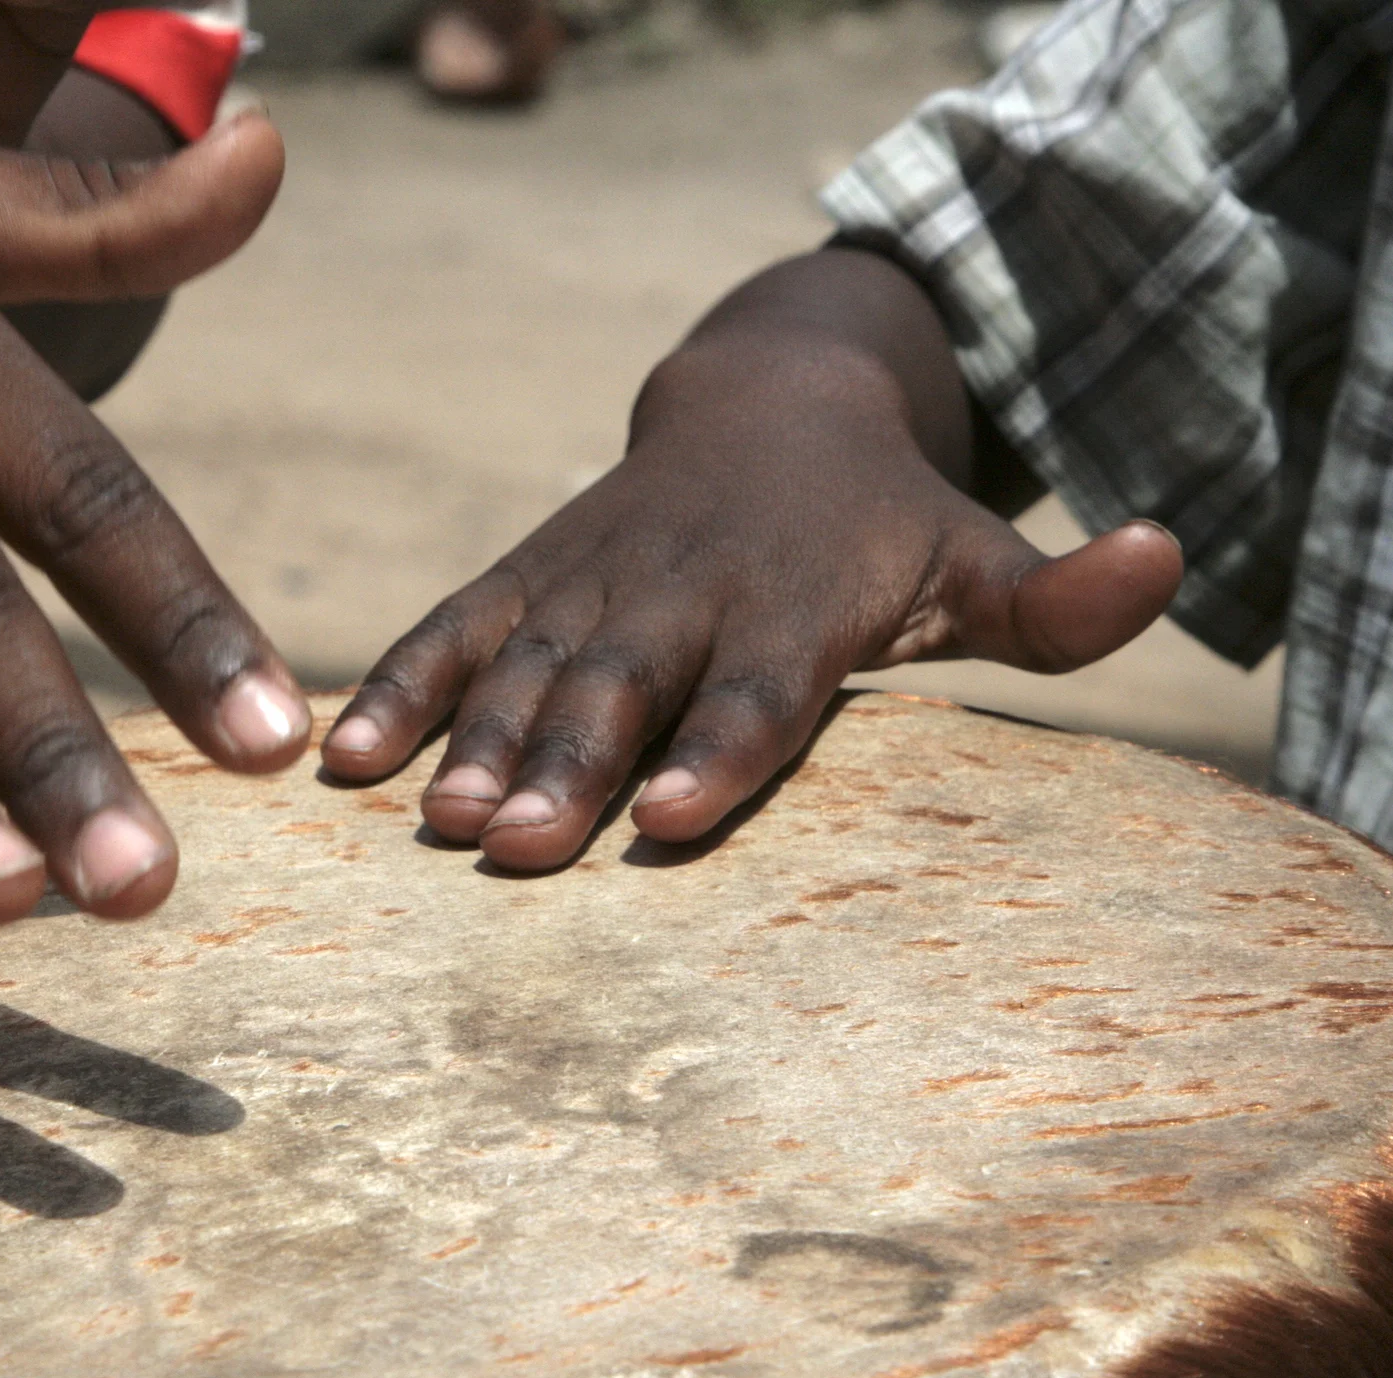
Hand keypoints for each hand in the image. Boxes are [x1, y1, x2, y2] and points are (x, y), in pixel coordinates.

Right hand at [320, 249, 1182, 870]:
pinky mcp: (526, 572)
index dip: (718, 751)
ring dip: (473, 738)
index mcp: (792, 600)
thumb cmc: (880, 520)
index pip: (759, 689)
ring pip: (526, 661)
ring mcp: (592, 578)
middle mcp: (681, 589)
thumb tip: (1169, 558)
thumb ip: (1061, 597)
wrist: (769, 399)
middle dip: (565, 763)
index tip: (671, 819)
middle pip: (621, 687)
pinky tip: (341, 761)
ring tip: (433, 819)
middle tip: (517, 846)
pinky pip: (452, 627)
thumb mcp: (974, 551)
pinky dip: (398, 685)